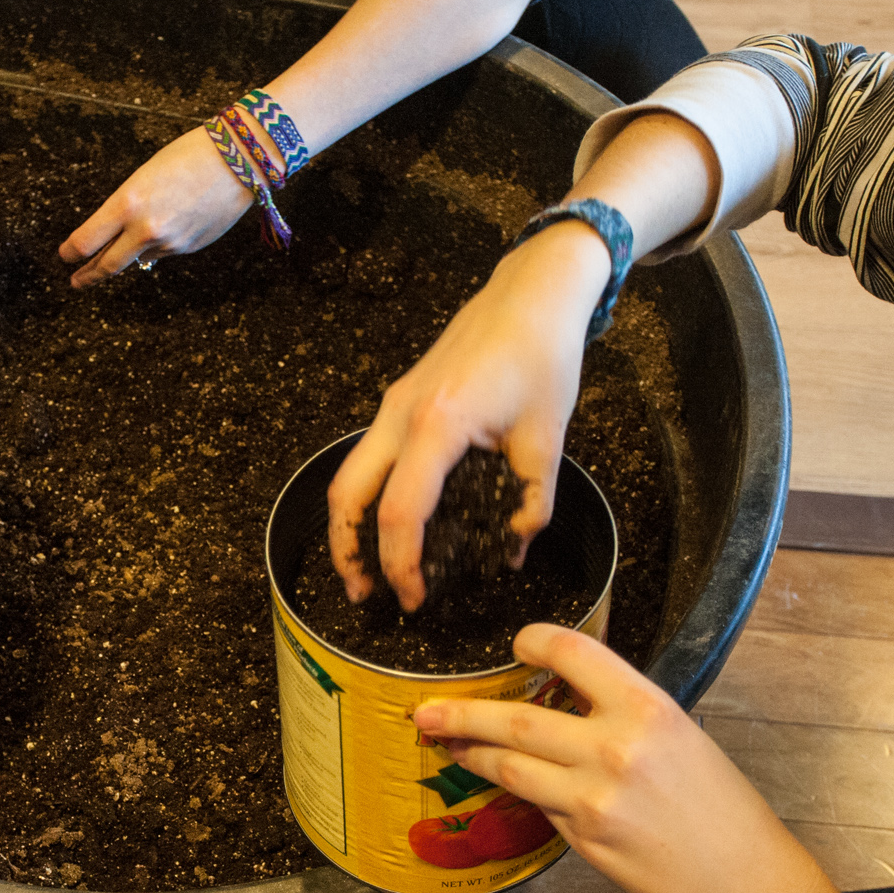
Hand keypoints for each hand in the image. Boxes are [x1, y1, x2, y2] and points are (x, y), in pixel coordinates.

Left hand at [59, 126, 254, 287]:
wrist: (239, 160)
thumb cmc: (190, 156)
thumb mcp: (143, 176)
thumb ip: (125, 208)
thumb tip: (115, 235)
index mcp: (127, 204)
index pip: (85, 241)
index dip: (70, 252)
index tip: (65, 255)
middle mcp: (145, 230)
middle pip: (106, 265)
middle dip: (88, 276)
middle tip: (76, 281)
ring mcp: (169, 244)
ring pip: (137, 258)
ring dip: (127, 256)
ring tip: (119, 253)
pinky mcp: (189, 249)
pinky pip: (163, 253)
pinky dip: (157, 245)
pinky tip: (167, 226)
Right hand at [327, 221, 608, 609]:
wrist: (529, 295)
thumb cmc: (541, 356)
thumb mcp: (547, 437)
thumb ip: (529, 501)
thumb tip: (513, 551)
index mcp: (437, 425)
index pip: (400, 511)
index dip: (401, 563)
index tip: (415, 597)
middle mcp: (400, 416)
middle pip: (346, 494)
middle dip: (347, 550)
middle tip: (364, 594)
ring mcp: (392, 406)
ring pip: (348, 475)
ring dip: (348, 525)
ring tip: (366, 568)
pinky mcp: (398, 401)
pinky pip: (368, 457)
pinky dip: (367, 497)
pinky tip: (390, 522)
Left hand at [413, 624, 818, 892]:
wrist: (744, 877)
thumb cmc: (716, 802)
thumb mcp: (676, 733)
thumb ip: (615, 710)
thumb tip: (557, 690)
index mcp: (646, 709)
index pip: (573, 653)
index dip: (534, 641)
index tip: (515, 644)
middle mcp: (616, 749)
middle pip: (515, 720)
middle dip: (461, 714)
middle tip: (426, 710)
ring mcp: (595, 798)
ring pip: (509, 766)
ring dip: (470, 753)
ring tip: (447, 744)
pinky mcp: (583, 838)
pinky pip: (536, 804)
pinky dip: (518, 790)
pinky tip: (504, 782)